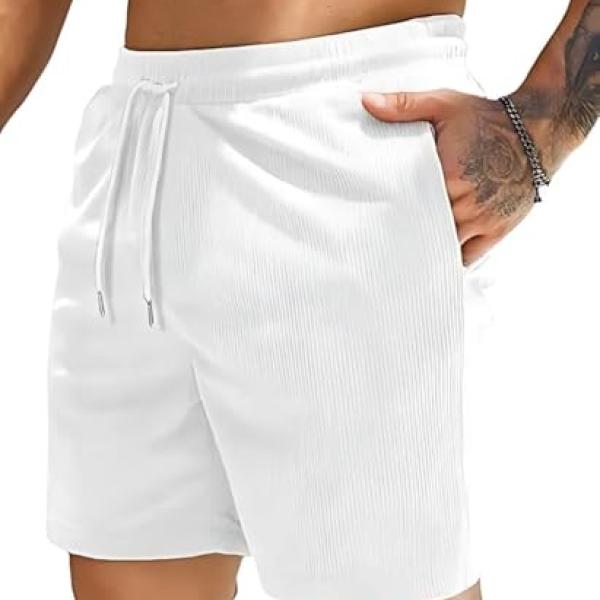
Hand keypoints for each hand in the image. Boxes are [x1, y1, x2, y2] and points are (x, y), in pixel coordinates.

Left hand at [362, 90, 542, 265]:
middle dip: (407, 234)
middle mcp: (466, 204)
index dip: (391, 215)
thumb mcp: (444, 104)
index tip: (375, 219)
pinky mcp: (498, 230)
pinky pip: (469, 257)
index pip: (409, 208)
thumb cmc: (488, 118)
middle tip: (385, 240)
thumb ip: (403, 106)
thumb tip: (366, 101)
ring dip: (428, 248)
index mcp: (449, 178)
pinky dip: (452, 258)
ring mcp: (483, 220)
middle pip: (425, 231)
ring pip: (445, 248)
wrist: (539, 129)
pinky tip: (436, 255)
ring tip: (407, 250)